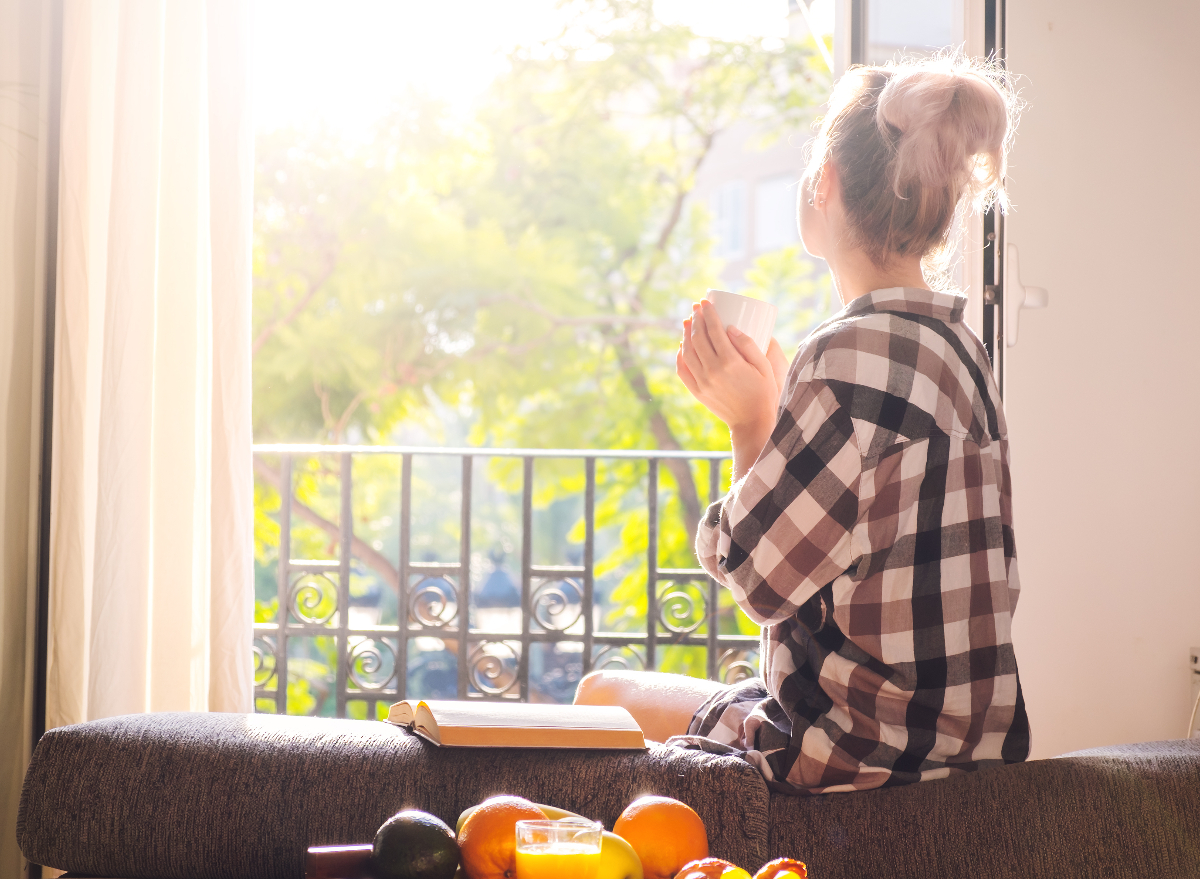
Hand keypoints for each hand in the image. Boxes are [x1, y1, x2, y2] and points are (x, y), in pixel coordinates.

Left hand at [677, 301, 788, 474]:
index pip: (714, 331)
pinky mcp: (697, 391)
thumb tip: (730, 328)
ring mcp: (702, 382)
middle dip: (695, 319)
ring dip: (685, 334)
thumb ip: (749, 345)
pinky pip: (682, 370)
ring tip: (688, 322)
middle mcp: (713, 371)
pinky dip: (680, 355)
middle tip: (696, 308)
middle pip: (698, 338)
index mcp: (731, 363)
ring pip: (687, 352)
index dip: (709, 313)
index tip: (706, 302)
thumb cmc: (763, 392)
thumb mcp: (764, 366)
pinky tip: (682, 345)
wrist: (751, 422)